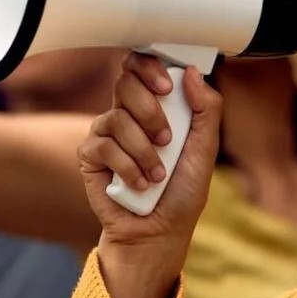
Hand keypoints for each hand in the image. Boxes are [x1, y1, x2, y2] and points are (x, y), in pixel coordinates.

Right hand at [78, 53, 222, 297]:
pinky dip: (128, 168)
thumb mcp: (205, 150)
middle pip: (125, 82)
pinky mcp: (90, 156)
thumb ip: (205, 109)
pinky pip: (104, 146)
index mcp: (154, 105)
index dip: (150, 67)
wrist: (159, 232)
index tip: (167, 88)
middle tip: (167, 140)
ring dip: (144, 151)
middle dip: (150, 111)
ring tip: (157, 175)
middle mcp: (126, 113)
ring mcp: (106, 133)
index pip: (141, 65)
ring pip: (117, 118)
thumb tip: (190, 72)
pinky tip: (139, 185)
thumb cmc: (182, 192)